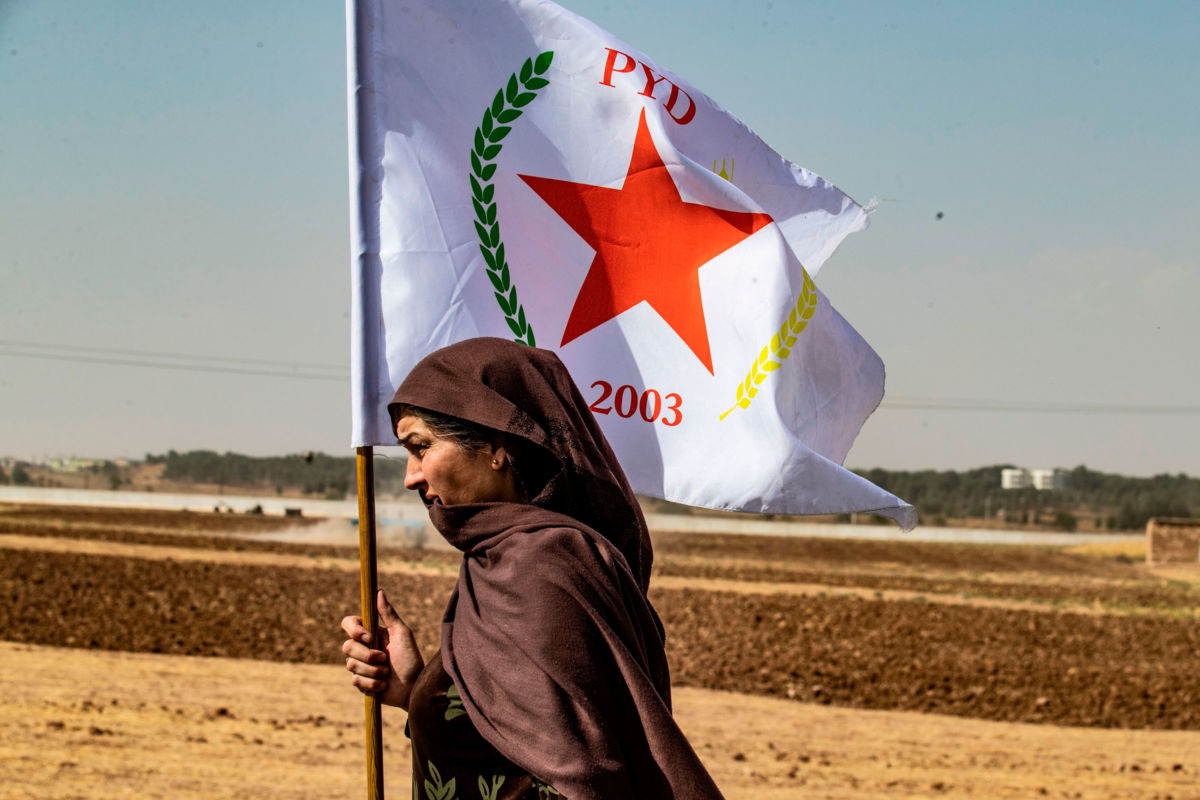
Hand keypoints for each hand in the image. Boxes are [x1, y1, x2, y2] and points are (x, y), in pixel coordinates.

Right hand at [341, 589, 424, 709]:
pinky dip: (372, 683)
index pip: (348, 624)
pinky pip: (355, 680)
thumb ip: (389, 614)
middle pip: (347, 646)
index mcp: (372, 633)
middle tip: (384, 659)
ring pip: (351, 664)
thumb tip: (379, 591)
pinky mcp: (361, 682)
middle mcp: (363, 648)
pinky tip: (384, 685)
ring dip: (373, 670)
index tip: (369, 637)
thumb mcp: (402, 634)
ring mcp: (361, 665)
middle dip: (367, 655)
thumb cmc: (411, 659)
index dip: (354, 630)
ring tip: (387, 673)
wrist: (414, 688)